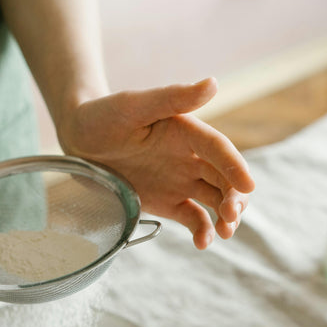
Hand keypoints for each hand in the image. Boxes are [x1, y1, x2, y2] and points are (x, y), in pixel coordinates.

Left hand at [58, 78, 254, 248]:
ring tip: (225, 233)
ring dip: (226, 216)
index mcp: (186, 131)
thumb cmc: (103, 116)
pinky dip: (203, 231)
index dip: (235, 167)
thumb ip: (172, 97)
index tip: (248, 186)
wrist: (77, 139)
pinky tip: (203, 243)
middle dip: (234, 197)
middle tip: (231, 216)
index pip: (218, 149)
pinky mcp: (168, 202)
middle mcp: (189, 156)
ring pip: (215, 199)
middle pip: (224, 177)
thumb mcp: (134, 105)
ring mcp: (181, 180)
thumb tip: (214, 83)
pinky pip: (193, 218)